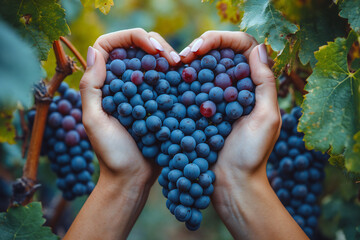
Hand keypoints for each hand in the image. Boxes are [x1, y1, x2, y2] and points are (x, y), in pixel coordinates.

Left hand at [80, 28, 179, 186]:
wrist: (133, 177)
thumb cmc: (111, 153)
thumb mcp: (94, 122)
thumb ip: (90, 88)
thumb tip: (94, 51)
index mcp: (103, 84)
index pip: (110, 46)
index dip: (131, 38)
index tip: (151, 49)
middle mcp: (122, 83)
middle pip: (135, 48)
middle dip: (155, 44)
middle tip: (172, 57)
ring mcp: (142, 92)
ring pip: (152, 61)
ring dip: (168, 57)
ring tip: (181, 64)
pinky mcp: (158, 103)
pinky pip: (166, 80)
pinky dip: (176, 74)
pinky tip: (186, 76)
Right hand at [181, 30, 278, 181]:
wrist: (230, 183)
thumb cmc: (251, 155)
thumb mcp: (266, 118)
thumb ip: (265, 84)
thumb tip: (258, 48)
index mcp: (254, 87)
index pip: (243, 48)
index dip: (223, 40)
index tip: (202, 47)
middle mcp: (236, 88)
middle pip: (221, 53)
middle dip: (203, 46)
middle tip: (186, 54)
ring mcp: (217, 99)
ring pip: (206, 67)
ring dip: (192, 61)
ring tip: (178, 63)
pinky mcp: (201, 111)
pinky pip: (194, 88)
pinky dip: (185, 80)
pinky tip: (175, 79)